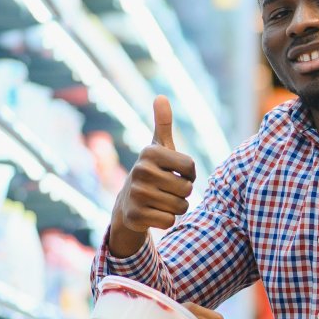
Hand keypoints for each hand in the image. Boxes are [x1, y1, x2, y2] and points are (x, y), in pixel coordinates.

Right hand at [110, 96, 196, 257]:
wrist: (127, 203)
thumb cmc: (152, 171)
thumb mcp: (158, 147)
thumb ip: (163, 123)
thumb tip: (161, 97)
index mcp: (149, 153)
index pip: (190, 169)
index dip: (189, 175)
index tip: (174, 173)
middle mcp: (140, 171)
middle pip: (187, 189)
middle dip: (183, 193)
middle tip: (166, 189)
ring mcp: (136, 194)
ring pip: (181, 207)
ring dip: (176, 207)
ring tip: (161, 200)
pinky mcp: (135, 216)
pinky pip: (170, 221)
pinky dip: (167, 220)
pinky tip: (154, 213)